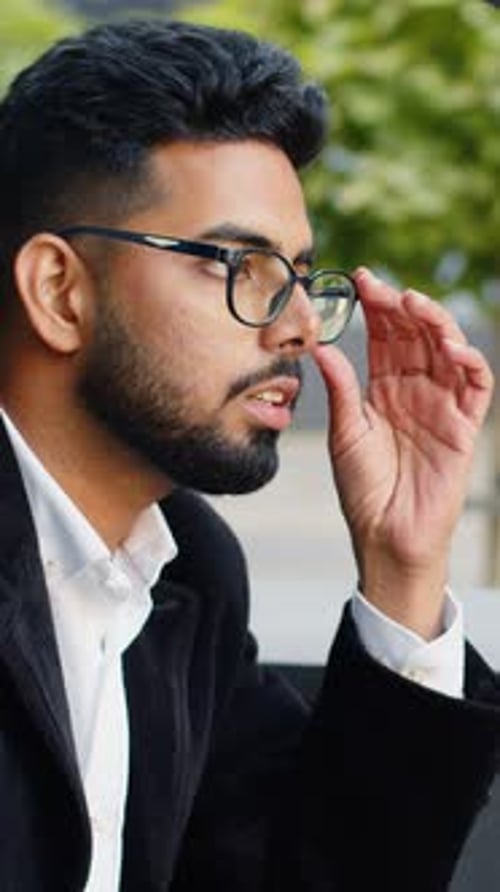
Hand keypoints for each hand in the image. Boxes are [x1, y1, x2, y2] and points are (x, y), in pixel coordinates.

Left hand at [312, 268, 493, 637]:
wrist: (386, 536)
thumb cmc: (363, 490)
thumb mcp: (345, 434)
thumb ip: (341, 390)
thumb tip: (321, 346)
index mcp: (384, 388)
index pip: (385, 336)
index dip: (377, 307)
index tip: (360, 280)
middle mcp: (415, 390)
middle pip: (417, 334)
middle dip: (403, 306)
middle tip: (384, 288)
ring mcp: (442, 405)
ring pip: (448, 350)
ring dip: (437, 323)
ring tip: (415, 305)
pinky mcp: (464, 426)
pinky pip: (476, 385)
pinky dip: (469, 361)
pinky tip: (451, 347)